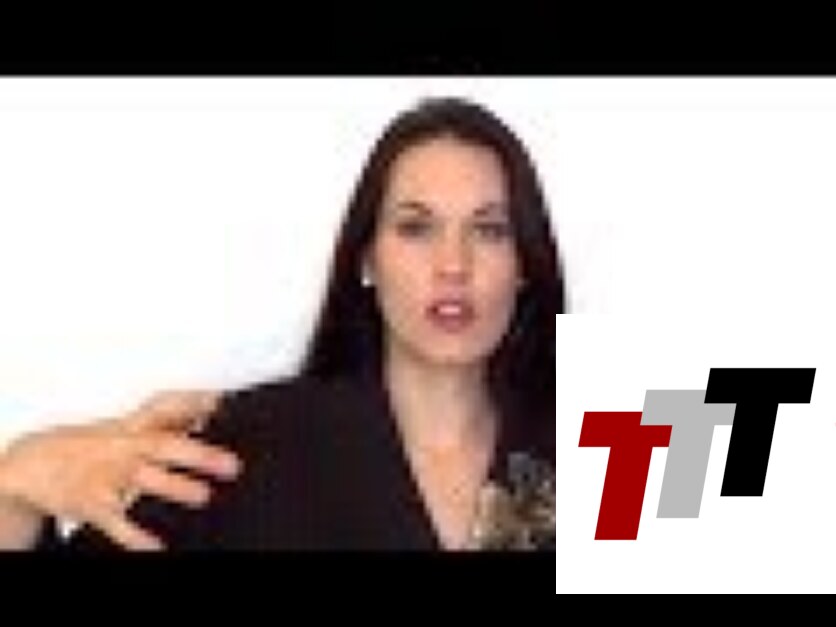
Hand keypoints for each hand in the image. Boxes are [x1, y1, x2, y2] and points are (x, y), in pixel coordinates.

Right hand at [0, 390, 240, 550]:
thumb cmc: (94, 446)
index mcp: (135, 428)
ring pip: (143, 479)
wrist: (35, 464)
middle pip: (163, 445)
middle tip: (231, 465)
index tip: (219, 402)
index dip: (192, 404)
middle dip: (198, 454)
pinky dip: (136, 537)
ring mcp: (109, 476)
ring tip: (202, 495)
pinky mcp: (94, 505)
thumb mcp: (130, 425)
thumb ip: (171, 417)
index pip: (166, 409)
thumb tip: (213, 402)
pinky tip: (156, 547)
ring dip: (173, 486)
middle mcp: (125, 449)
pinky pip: (117, 523)